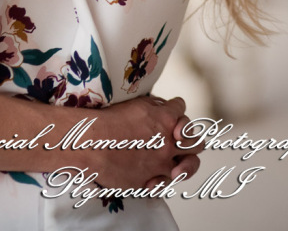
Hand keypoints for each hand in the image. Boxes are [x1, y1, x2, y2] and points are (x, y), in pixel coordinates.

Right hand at [85, 95, 201, 190]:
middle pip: (195, 141)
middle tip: (180, 139)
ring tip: (178, 166)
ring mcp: (162, 163)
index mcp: (165, 118)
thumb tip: (162, 107)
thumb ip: (154, 106)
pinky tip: (156, 177)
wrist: (92, 143)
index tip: (172, 110)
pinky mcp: (152, 180)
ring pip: (190, 165)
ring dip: (187, 164)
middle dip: (191, 139)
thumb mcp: (136, 104)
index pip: (180, 108)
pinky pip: (167, 183)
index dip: (176, 108)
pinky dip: (163, 181)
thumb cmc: (109, 120)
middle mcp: (169, 142)